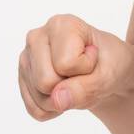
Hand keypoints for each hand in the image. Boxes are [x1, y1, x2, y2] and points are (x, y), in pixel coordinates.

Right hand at [18, 13, 133, 119]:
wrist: (108, 72)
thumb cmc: (110, 64)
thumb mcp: (109, 75)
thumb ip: (85, 88)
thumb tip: (56, 100)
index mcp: (60, 24)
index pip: (65, 64)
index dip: (86, 69)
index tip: (94, 56)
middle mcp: (37, 37)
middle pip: (45, 82)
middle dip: (71, 87)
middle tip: (84, 74)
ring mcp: (27, 59)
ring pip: (40, 98)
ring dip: (64, 101)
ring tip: (75, 82)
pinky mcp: (23, 79)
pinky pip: (35, 110)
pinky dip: (55, 109)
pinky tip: (65, 92)